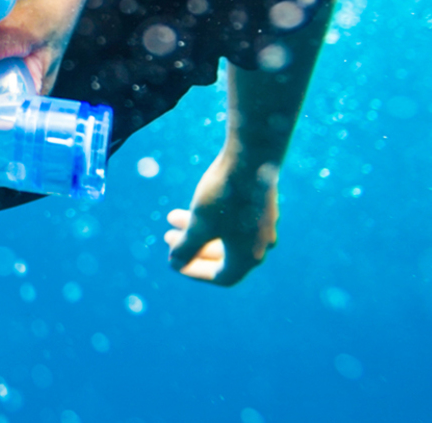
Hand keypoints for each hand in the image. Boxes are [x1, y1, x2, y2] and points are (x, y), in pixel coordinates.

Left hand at [164, 151, 279, 286]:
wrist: (253, 156)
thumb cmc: (224, 195)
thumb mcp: (200, 224)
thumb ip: (187, 248)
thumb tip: (175, 264)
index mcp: (249, 256)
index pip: (221, 276)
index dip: (195, 271)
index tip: (175, 261)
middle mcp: (261, 244)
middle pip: (223, 255)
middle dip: (192, 247)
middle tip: (168, 236)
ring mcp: (263, 224)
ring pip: (226, 234)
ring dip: (197, 229)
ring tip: (171, 216)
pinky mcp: (261, 204)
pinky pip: (234, 219)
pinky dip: (213, 217)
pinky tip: (195, 203)